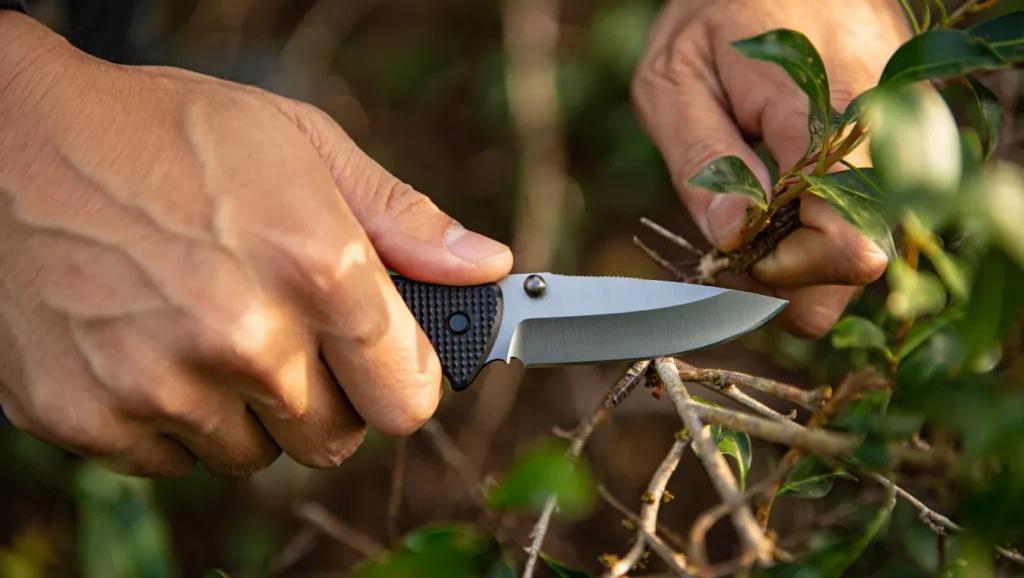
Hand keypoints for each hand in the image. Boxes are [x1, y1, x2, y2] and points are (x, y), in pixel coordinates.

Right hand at [0, 12, 511, 476]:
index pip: (409, 398)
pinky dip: (173, 417)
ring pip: (252, 454)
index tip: (384, 363)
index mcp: (317, 268)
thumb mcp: (300, 144)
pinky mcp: (90, 417)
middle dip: (322, 393)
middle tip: (283, 328)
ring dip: (244, 407)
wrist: (13, 142)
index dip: (401, 381)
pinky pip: (173, 459)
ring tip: (206, 324)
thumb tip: (487, 267)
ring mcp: (163, 386)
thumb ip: (404, 218)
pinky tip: (150, 344)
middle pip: (333, 438)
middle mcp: (247, 338)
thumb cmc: (168, 134)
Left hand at [632, 0, 910, 336]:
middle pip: (863, 261)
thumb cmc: (717, 17)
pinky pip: (869, 216)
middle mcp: (883, 132)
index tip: (734, 246)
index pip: (845, 242)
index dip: (785, 267)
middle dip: (794, 271)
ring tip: (759, 209)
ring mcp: (902, 136)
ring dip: (808, 251)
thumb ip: (701, 160)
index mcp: (826, 116)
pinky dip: (824, 225)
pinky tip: (786, 194)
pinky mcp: (902, 141)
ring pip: (870, 245)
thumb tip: (732, 237)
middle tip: (739, 235)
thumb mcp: (676, 80)